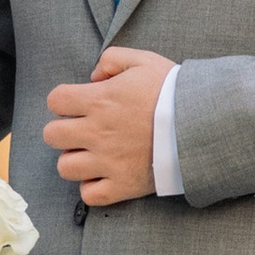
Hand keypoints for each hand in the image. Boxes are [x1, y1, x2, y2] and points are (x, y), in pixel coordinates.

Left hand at [44, 42, 167, 206]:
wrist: (203, 124)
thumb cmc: (174, 91)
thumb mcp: (144, 61)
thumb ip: (112, 59)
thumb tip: (93, 76)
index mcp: (99, 100)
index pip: (55, 100)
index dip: (64, 101)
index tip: (79, 104)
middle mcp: (97, 132)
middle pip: (51, 135)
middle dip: (63, 130)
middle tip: (83, 130)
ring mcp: (108, 161)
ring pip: (65, 167)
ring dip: (75, 160)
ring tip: (93, 154)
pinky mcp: (123, 185)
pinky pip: (89, 195)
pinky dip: (92, 187)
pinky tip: (104, 174)